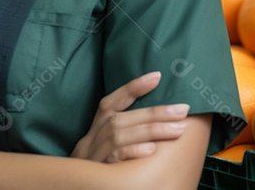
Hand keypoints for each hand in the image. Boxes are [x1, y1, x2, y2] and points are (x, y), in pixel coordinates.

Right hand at [71, 71, 189, 162]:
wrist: (71, 189)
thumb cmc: (95, 173)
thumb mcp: (102, 151)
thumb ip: (122, 137)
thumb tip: (157, 124)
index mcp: (93, 132)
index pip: (109, 104)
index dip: (131, 88)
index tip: (156, 76)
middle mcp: (90, 140)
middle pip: (120, 119)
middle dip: (154, 113)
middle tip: (182, 110)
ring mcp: (92, 156)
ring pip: (119, 135)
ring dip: (151, 130)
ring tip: (178, 129)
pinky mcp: (96, 172)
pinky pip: (113, 159)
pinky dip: (132, 152)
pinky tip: (152, 150)